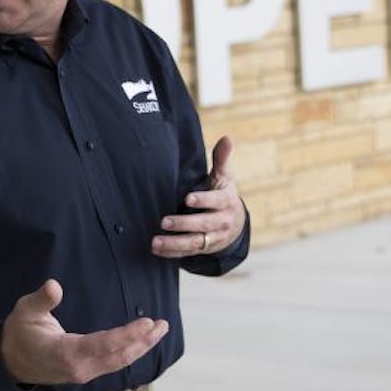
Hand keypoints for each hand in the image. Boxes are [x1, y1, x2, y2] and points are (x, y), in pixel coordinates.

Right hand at [0, 279, 168, 385]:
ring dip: (141, 347)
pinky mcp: (86, 373)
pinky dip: (130, 352)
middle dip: (144, 342)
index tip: (147, 322)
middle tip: (163, 325)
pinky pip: (114, 363)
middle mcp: (80, 368)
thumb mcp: (24, 311)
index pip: (104, 345)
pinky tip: (141, 342)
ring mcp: (84, 373)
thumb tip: (54, 285)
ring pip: (119, 362)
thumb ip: (41, 299)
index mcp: (66, 353)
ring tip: (159, 331)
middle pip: (120, 357)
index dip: (127, 335)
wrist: (10, 361)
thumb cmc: (19, 333)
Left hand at [151, 135, 244, 258]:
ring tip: (154, 241)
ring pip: (194, 243)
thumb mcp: (225, 177)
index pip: (216, 202)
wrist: (235, 224)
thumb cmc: (224, 194)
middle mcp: (221, 222)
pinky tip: (156, 249)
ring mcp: (213, 238)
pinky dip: (171, 252)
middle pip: (203, 225)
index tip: (187, 198)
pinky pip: (187, 253)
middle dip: (183, 224)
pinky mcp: (203, 248)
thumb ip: (222, 159)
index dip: (203, 201)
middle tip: (164, 221)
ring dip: (174, 243)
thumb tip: (227, 138)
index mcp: (226, 202)